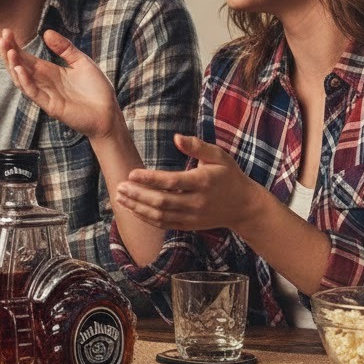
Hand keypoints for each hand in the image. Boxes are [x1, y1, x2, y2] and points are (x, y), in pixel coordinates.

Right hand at [0, 28, 121, 139]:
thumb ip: (65, 48)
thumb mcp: (81, 61)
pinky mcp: (51, 105)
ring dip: (13, 65)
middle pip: (19, 66)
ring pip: (22, 79)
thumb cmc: (96, 89)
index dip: (15, 46)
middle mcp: (43, 82)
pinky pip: (33, 92)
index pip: (26, 58)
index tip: (7, 32)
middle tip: (2, 38)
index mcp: (49, 72)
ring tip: (8, 50)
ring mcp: (45, 94)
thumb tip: (46, 32)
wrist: (109, 112)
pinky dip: (25, 81)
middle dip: (9, 52)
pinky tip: (19, 69)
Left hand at [114, 134, 264, 231]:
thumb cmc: (229, 175)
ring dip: (138, 208)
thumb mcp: (218, 156)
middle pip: (162, 201)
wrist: (244, 206)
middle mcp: (197, 202)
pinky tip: (133, 209)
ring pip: (160, 216)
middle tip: (119, 187)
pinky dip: (147, 218)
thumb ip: (197, 146)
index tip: (131, 173)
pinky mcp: (189, 226)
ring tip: (120, 198)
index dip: (150, 179)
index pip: (172, 182)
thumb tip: (176, 137)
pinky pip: (164, 225)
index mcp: (203, 182)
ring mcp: (193, 217)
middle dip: (138, 195)